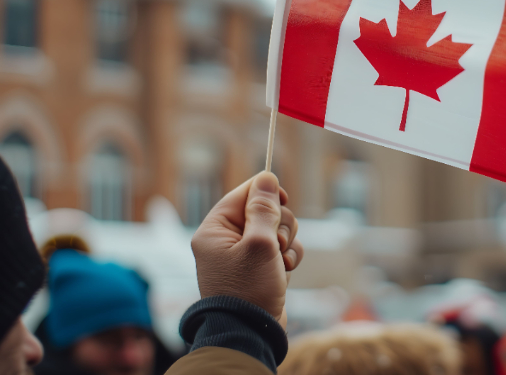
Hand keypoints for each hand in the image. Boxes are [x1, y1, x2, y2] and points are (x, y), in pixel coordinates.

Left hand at [190, 172, 303, 327]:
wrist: (251, 332)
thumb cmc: (249, 289)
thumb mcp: (259, 244)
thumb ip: (264, 209)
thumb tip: (267, 177)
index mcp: (215, 230)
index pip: (243, 194)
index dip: (266, 193)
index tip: (283, 200)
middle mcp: (226, 240)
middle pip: (264, 210)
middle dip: (279, 225)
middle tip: (275, 243)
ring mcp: (244, 255)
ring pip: (277, 229)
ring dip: (286, 243)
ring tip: (280, 262)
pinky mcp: (260, 268)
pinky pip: (281, 249)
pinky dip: (288, 257)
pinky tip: (284, 272)